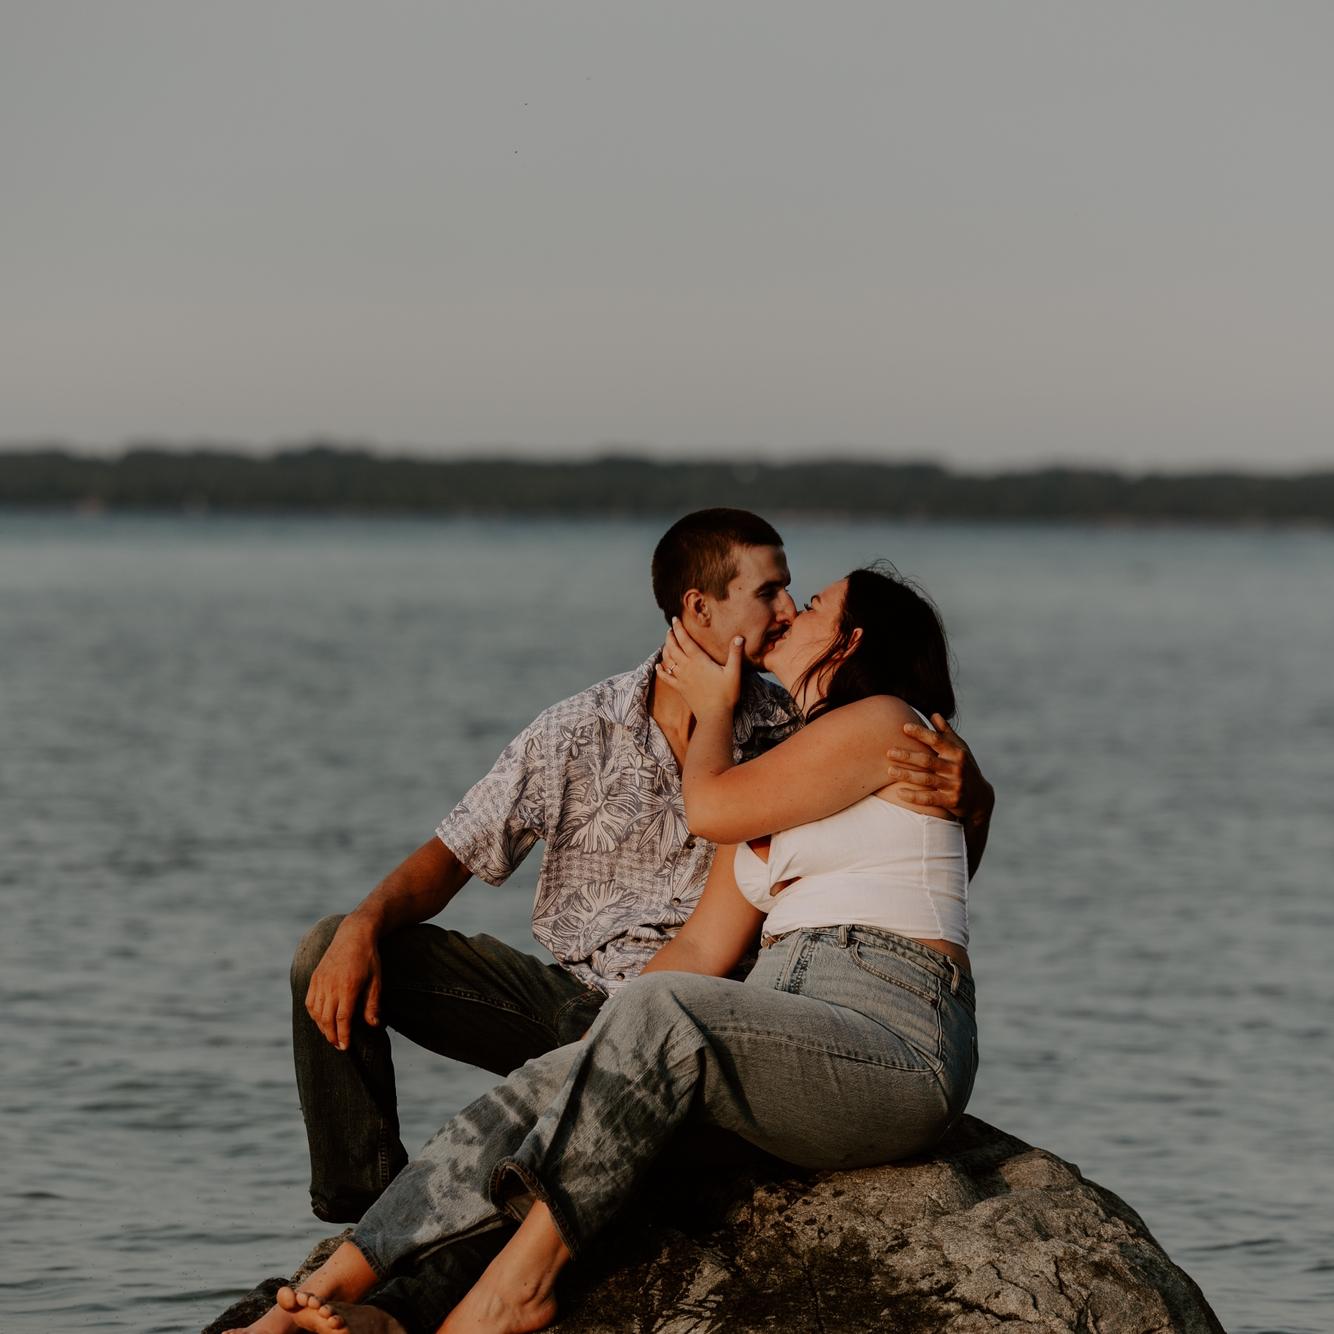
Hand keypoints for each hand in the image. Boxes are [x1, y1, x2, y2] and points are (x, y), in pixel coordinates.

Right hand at [305, 916, 382, 1050]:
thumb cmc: (369, 958)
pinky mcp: (315, 977)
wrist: (354, 934)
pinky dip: (313, 1014)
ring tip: (331, 1035)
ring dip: (322, 1027)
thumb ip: (373, 1004)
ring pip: (316, 1012)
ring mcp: (320, 981)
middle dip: (332, 1036)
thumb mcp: (377, 980)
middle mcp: (331, 985)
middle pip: (327, 1019)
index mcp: (348, 987)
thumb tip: (374, 1025)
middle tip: (338, 1046)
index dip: (343, 1035)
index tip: (345, 1047)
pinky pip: (309, 1001)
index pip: (342, 1019)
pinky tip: (320, 1020)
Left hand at [655, 618, 742, 716]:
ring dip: (665, 650)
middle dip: (670, 636)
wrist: (714, 716)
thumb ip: (735, 654)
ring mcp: (681, 678)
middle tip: (670, 629)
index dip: (678, 629)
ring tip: (667, 643)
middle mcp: (687, 667)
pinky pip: (666, 678)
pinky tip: (658, 666)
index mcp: (699, 661)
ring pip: (668, 660)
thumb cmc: (726, 695)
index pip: (685, 640)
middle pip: (673, 648)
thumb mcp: (734, 673)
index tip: (674, 620)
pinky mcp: (680, 689)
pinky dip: (660, 670)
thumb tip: (739, 637)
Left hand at [886, 714, 993, 821]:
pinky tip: (899, 793)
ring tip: (890, 770)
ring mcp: (954, 785)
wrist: (980, 798)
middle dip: (907, 755)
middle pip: (928, 760)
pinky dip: (914, 796)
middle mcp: (956, 768)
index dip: (921, 733)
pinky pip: (930, 798)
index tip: (904, 727)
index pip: (937, 740)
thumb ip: (946, 733)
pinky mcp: (951, 801)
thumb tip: (934, 714)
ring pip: (927, 779)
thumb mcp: (961, 749)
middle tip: (888, 752)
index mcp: (957, 753)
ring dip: (907, 774)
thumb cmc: (965, 768)